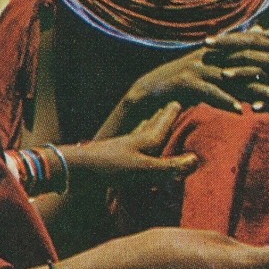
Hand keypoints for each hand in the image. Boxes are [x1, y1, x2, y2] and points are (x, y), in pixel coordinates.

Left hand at [61, 101, 200, 190]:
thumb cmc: (109, 168)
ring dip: (153, 126)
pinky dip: (141, 140)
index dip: (174, 112)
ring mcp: (124, 147)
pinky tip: (137, 144)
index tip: (184, 98)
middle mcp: (136, 139)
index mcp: (145, 139)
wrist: (73, 171)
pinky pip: (134, 145)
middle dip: (165, 116)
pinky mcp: (114, 158)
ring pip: (143, 132)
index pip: (165, 121)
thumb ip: (168, 166)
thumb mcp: (142, 169)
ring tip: (160, 119)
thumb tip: (195, 158)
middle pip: (154, 124)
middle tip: (175, 104)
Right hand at [102, 46, 256, 131]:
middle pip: (243, 56)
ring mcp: (198, 69)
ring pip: (232, 77)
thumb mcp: (209, 64)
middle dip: (268, 61)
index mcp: (215, 49)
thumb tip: (251, 41)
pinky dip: (227, 102)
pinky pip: (211, 94)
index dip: (267, 38)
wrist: (152, 88)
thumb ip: (231, 55)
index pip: (245, 41)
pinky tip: (242, 111)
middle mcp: (209, 56)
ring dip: (255, 86)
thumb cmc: (185, 79)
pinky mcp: (188, 84)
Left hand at [205, 28, 268, 109]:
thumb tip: (253, 30)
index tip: (209, 40)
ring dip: (243, 74)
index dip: (229, 38)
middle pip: (252, 50)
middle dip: (228, 51)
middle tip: (205, 52)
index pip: (250, 38)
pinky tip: (253, 108)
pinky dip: (267, 101)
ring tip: (224, 76)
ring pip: (264, 71)